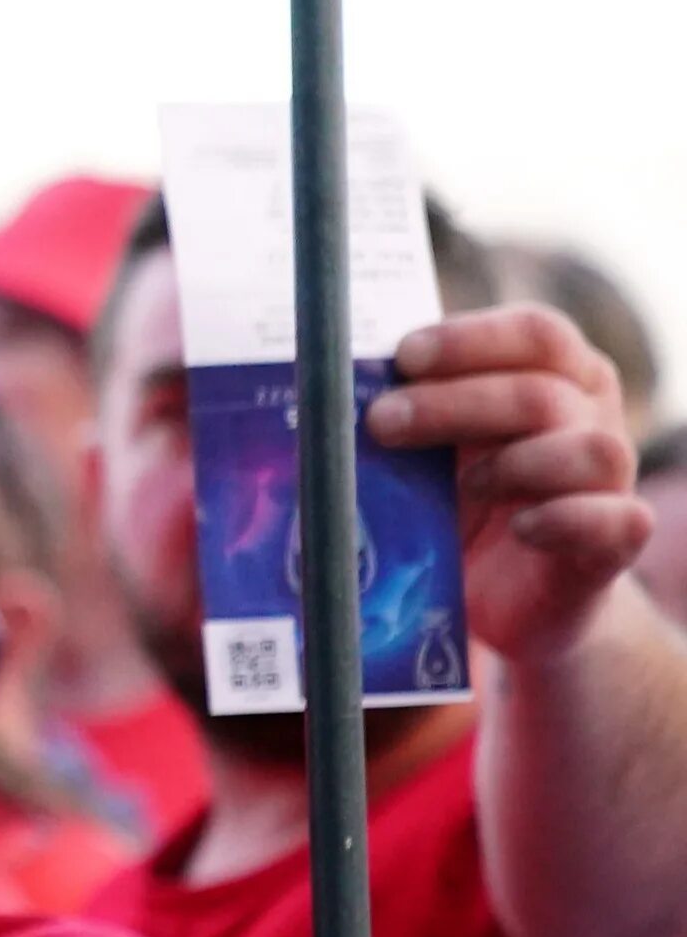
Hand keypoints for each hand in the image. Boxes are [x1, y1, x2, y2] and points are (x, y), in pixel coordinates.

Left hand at [369, 306, 647, 662]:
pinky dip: (568, 519)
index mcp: (552, 380)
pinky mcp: (610, 547)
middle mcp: (589, 421)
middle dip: (457, 402)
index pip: (536, 334)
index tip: (403, 355)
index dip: (472, 339)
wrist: (503, 602)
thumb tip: (318, 392)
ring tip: (463, 488)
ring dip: (517, 463)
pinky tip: (522, 527)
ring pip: (592, 449)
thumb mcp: (423, 459)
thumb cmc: (455, 511)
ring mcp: (606, 484)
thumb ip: (398, 421)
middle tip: (382, 422)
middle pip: (543, 391)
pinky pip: (617, 521)